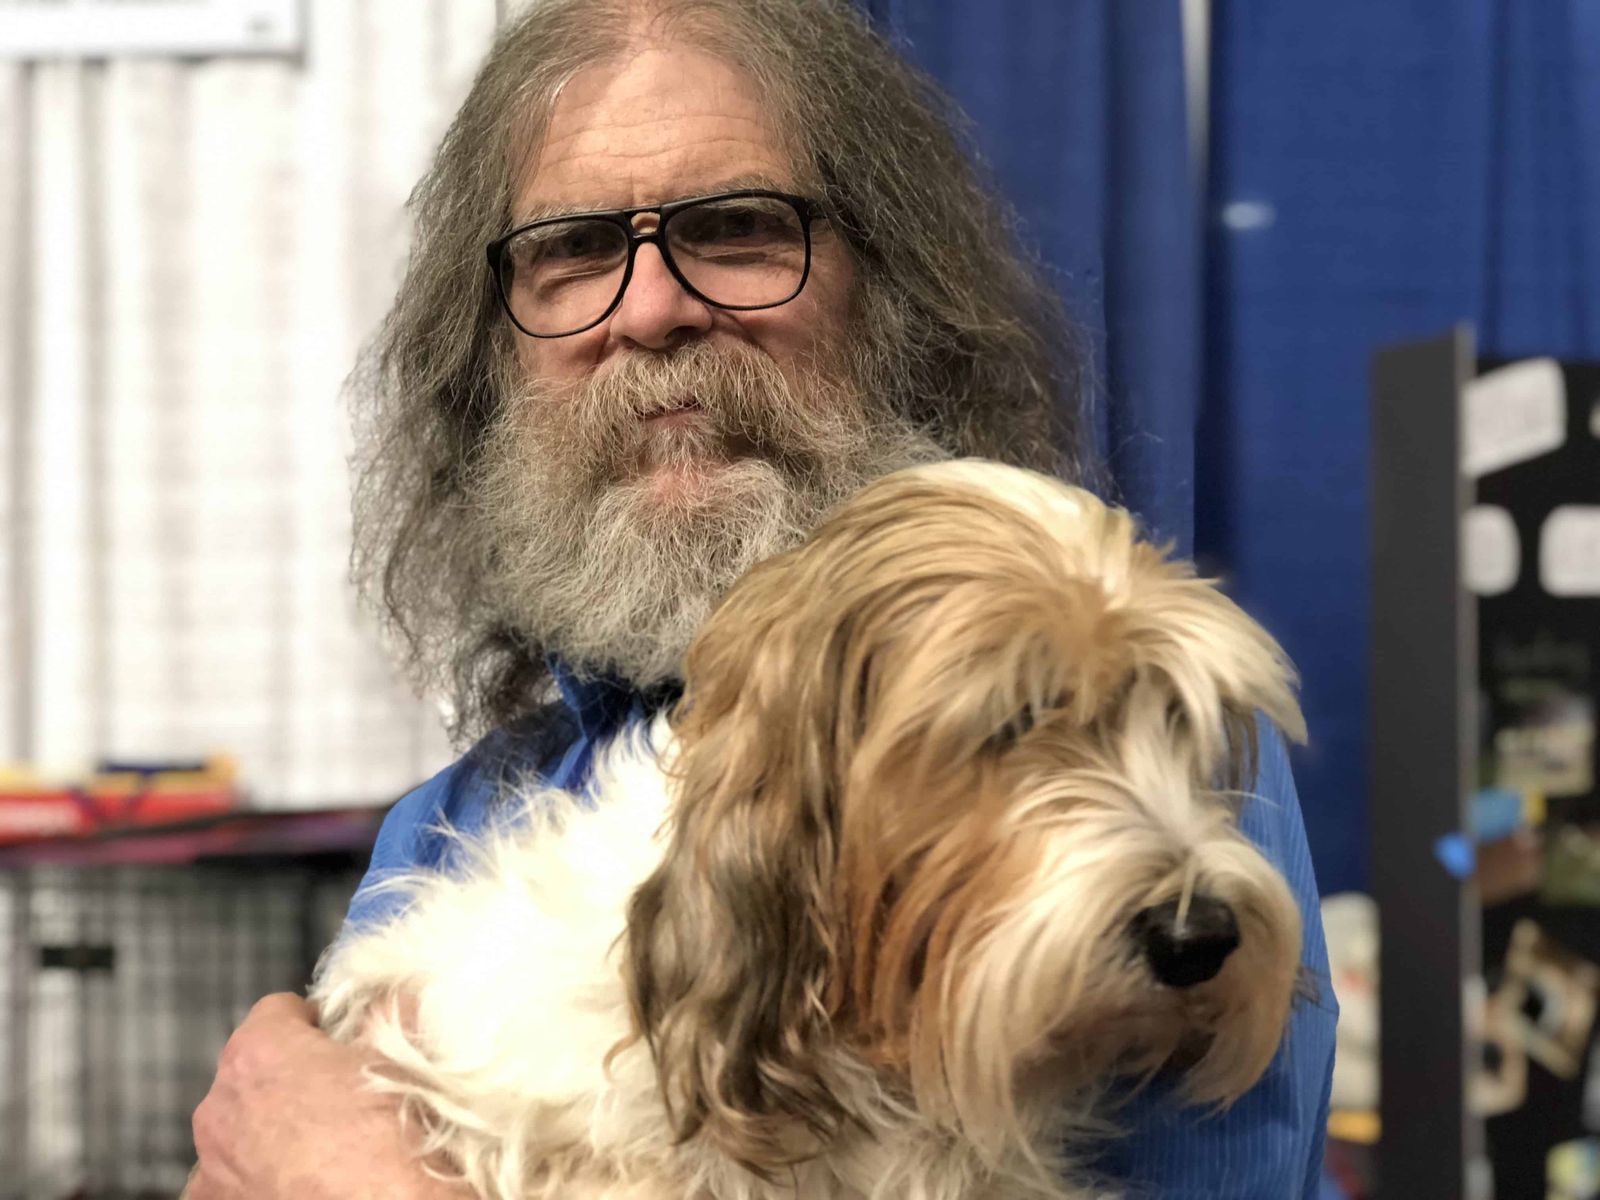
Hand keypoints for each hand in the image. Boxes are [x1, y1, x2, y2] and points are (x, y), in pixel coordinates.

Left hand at [188, 993, 469, 1199]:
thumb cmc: (392, 1146)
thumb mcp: (404, 1059)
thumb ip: (387, 1012)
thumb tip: (388, 996)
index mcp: (258, 1053)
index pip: (278, 1011)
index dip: (319, 1024)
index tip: (346, 1043)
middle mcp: (219, 1108)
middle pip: (254, 1072)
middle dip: (293, 1080)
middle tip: (344, 1100)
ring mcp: (210, 1170)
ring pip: (240, 1130)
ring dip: (271, 1133)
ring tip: (325, 1152)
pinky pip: (230, 1183)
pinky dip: (256, 1181)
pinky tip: (298, 1185)